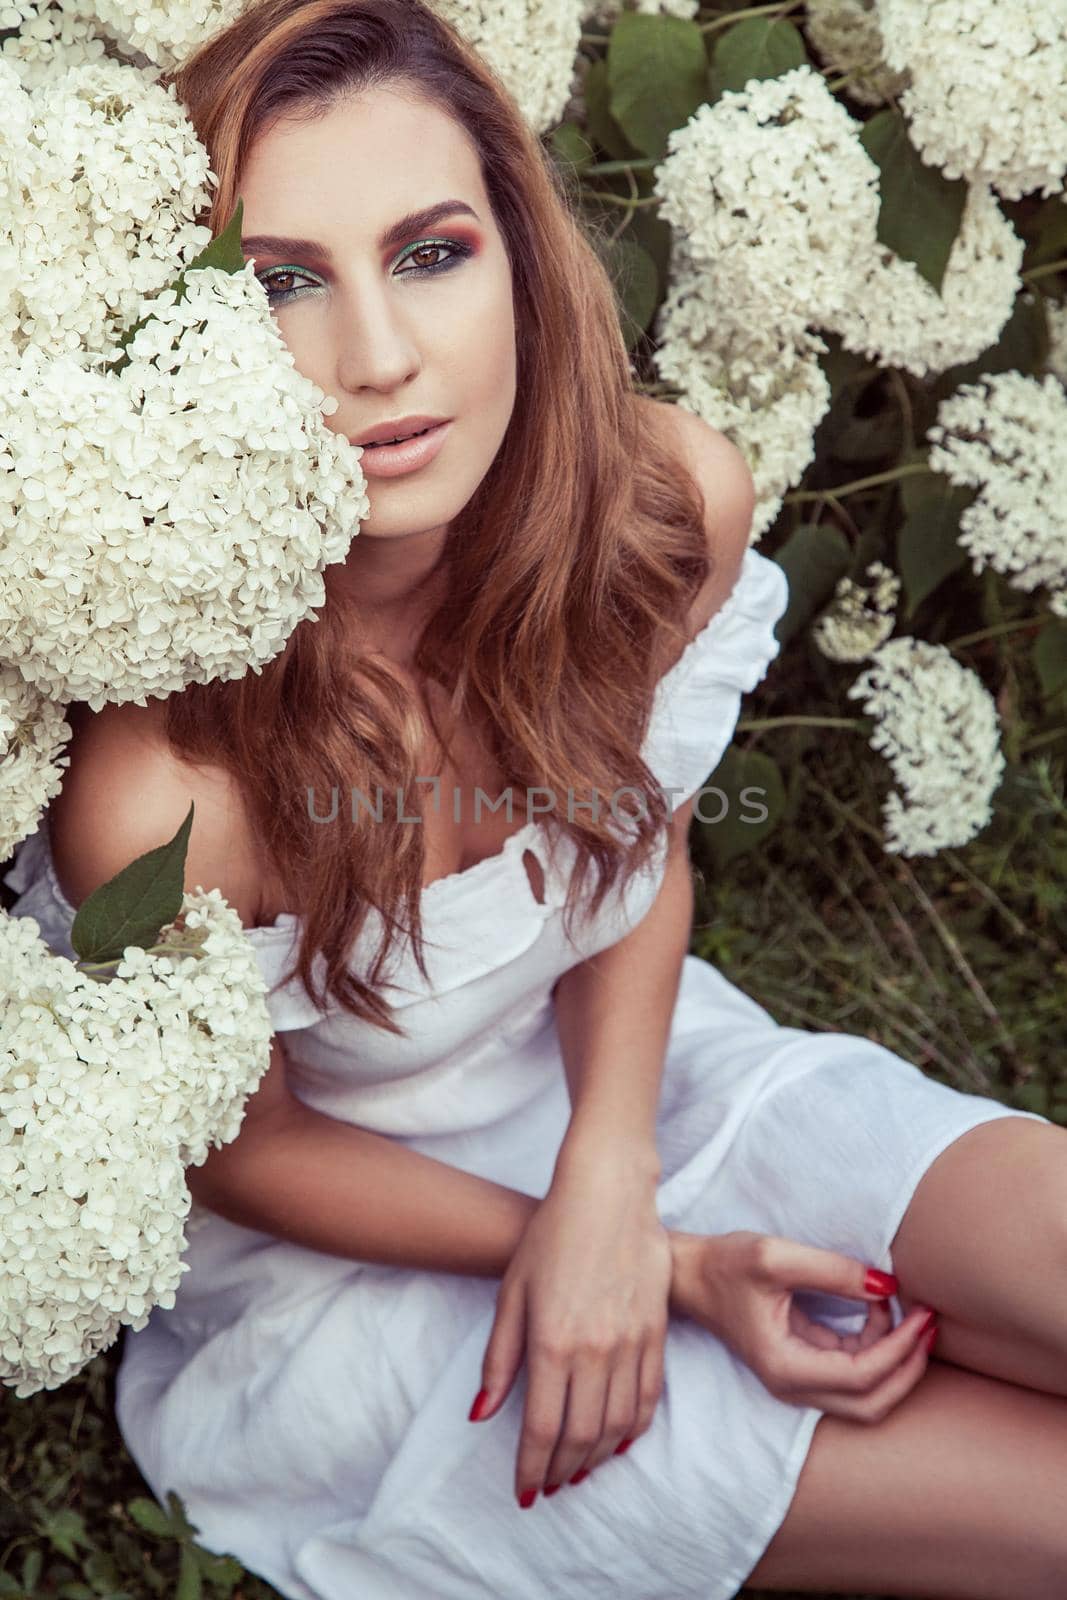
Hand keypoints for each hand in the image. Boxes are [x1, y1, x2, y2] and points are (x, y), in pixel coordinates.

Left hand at [471, 1159, 672, 1504]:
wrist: (607, 1192)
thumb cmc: (550, 1235)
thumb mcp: (511, 1292)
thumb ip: (499, 1358)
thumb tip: (481, 1414)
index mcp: (552, 1342)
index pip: (543, 1428)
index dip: (531, 1468)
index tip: (524, 1491)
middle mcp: (595, 1349)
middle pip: (581, 1435)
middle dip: (561, 1470)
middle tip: (547, 1486)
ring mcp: (631, 1341)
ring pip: (618, 1424)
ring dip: (597, 1456)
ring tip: (578, 1469)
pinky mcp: (657, 1330)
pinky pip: (649, 1396)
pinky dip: (633, 1428)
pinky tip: (619, 1440)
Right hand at [669, 1229, 936, 1422]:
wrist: (689, 1275)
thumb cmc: (725, 1265)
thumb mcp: (776, 1256)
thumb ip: (833, 1270)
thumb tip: (887, 1285)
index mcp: (785, 1367)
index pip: (861, 1376)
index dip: (900, 1348)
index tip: (922, 1312)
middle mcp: (792, 1386)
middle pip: (872, 1404)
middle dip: (909, 1366)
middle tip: (930, 1322)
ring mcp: (796, 1381)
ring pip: (866, 1395)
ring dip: (896, 1360)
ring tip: (909, 1313)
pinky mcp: (800, 1367)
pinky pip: (852, 1373)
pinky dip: (876, 1350)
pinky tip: (881, 1313)